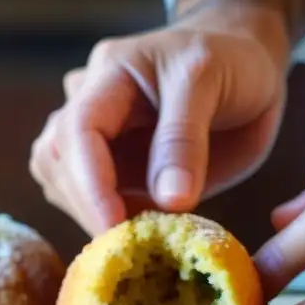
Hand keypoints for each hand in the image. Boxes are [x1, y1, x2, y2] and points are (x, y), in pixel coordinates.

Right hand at [29, 5, 289, 235]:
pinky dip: (107, 220)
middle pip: (57, 160)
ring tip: (139, 236)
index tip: (114, 225)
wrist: (246, 64)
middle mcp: (91, 103)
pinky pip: (89, 197)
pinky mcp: (111, 165)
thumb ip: (185, 139)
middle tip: (133, 243)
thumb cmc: (230, 61)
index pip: (78, 130)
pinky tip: (140, 230)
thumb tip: (169, 201)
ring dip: (91, 214)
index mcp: (111, 73)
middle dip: (89, 204)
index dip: (90, 183)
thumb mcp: (210, 83)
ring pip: (61, 181)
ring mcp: (98, 136)